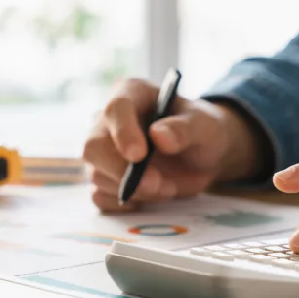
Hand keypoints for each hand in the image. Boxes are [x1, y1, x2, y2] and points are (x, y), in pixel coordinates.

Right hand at [83, 79, 266, 211]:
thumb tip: (159, 136)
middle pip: (94, 146)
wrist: (203, 155)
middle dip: (122, 171)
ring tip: (168, 188)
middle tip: (157, 184)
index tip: (139, 156)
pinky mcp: (106, 177)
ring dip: (134, 189)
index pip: (115, 109)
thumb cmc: (202, 130)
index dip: (123, 132)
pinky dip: (124, 203)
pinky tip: (150, 196)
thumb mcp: (205, 125)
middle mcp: (109, 121)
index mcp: (132, 94)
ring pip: (97, 174)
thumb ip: (185, 128)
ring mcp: (103, 151)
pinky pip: (99, 196)